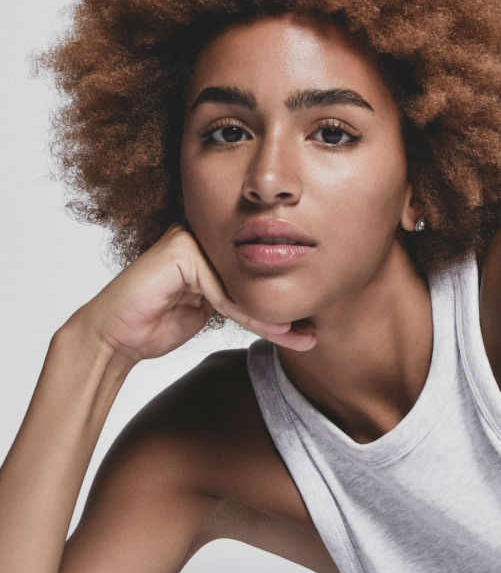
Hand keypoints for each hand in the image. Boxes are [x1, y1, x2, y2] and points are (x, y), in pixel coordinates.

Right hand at [68, 222, 315, 360]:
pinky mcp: (181, 253)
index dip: (284, 299)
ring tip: (298, 337)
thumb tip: (293, 314)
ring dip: (271, 316)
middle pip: (256, 272)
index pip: (259, 267)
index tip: (310, 329)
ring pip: (245, 283)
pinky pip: (224, 291)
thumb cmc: (160, 322)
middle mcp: (203, 234)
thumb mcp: (214, 309)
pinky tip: (268, 332)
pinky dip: (244, 315)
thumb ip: (243, 300)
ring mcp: (191, 239)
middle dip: (285, 306)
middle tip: (311, 335)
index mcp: (213, 241)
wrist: (117, 336)